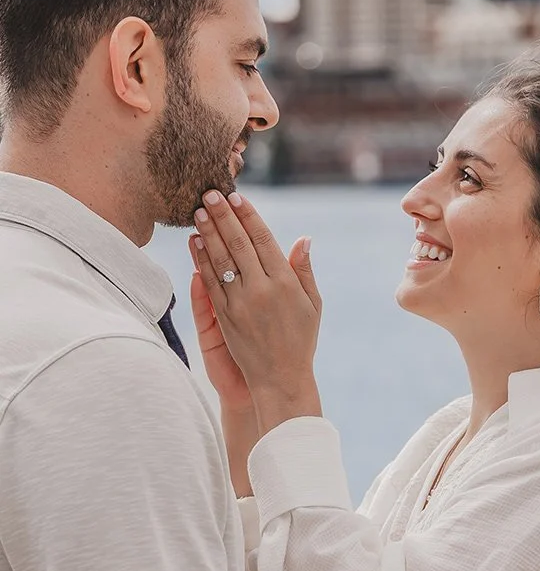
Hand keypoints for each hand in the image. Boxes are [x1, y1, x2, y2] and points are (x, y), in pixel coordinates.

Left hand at [189, 189, 322, 427]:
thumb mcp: (312, 304)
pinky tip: (195, 243)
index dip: (248, 217)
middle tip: (209, 193)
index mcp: (286, 284)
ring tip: (199, 211)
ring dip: (208, 232)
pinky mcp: (223, 316)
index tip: (237, 197)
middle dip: (223, 216)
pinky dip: (201, 259)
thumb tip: (303, 239)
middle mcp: (262, 290)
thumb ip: (304, 270)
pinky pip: (209, 281)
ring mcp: (240, 303)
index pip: (264, 241)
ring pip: (220, 259)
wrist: (280, 378)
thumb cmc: (300, 339)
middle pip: (238, 244)